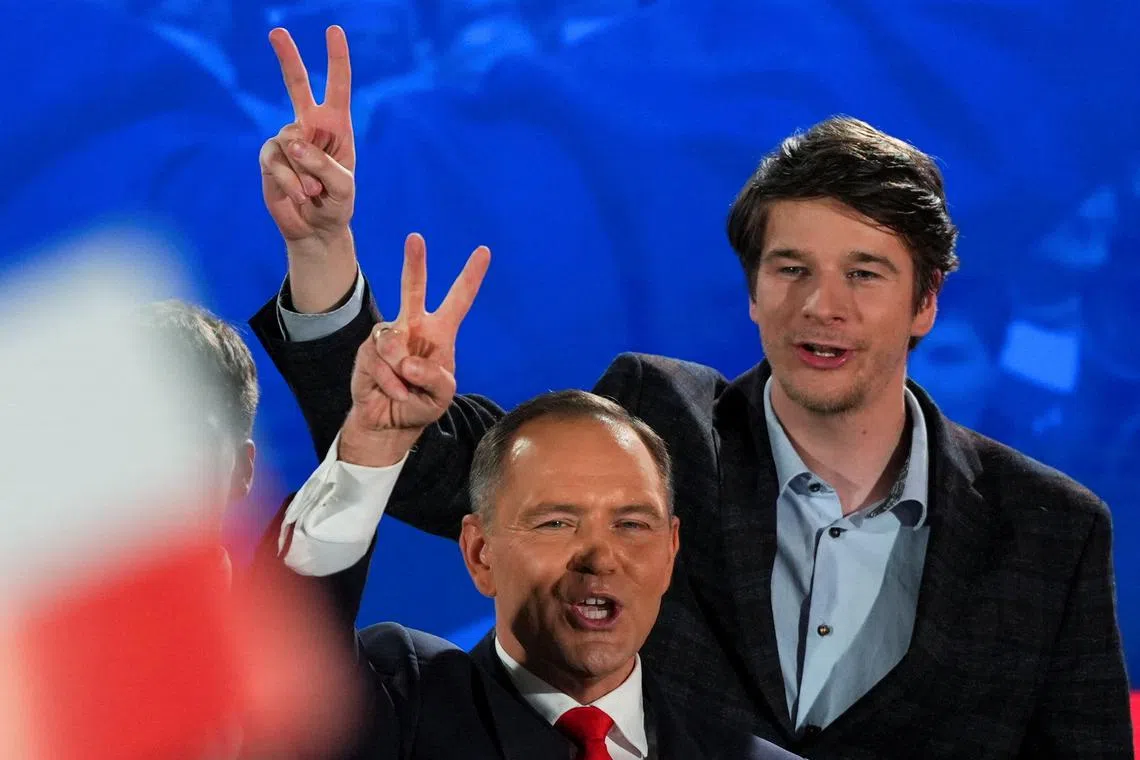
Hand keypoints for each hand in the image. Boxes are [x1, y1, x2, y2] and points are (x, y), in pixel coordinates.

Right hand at [260, 26, 354, 243]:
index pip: (338, 87)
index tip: (334, 30)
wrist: (317, 230)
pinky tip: (301, 196)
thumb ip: (323, 163)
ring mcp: (286, 141)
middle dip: (288, 58)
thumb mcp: (343, 187)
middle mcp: (310, 127)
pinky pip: (276, 161)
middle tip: (276, 30)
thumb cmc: (338, 205)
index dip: (336, 59)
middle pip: (296, 86)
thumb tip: (290, 142)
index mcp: (337, 126)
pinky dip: (290, 181)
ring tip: (315, 193)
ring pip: (291, 143)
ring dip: (305, 173)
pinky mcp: (269, 158)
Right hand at [340, 234, 489, 465]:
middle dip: (414, 263)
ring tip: (405, 387)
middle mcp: (414, 328)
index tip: (484, 251)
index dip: (471, 277)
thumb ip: (434, 378)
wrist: (389, 423)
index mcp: (440, 333)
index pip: (459, 300)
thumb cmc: (420, 404)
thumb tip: (407, 361)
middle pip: (413, 289)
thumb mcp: (442, 396)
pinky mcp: (368, 349)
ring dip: (401, 372)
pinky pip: (380, 360)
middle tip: (415, 238)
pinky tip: (392, 391)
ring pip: (394, 342)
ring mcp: (390, 336)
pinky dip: (389, 381)